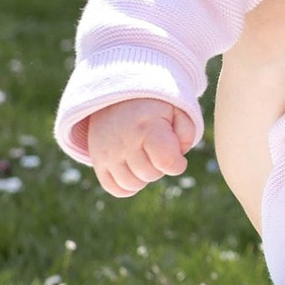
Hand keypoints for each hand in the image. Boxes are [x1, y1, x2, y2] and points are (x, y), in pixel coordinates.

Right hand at [79, 96, 197, 196]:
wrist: (117, 96)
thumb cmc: (154, 107)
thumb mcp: (177, 110)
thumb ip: (186, 134)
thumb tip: (177, 159)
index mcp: (147, 128)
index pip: (167, 162)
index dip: (178, 163)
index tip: (177, 155)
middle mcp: (124, 142)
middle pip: (151, 174)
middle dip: (160, 166)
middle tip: (156, 148)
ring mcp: (108, 153)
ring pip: (133, 185)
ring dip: (144, 175)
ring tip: (144, 156)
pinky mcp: (98, 161)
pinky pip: (115, 189)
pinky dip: (128, 186)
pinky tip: (133, 169)